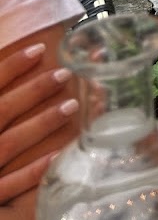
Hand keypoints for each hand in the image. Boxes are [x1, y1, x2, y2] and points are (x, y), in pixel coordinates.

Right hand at [0, 44, 76, 206]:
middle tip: (66, 73)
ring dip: (42, 124)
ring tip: (72, 105)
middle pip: (3, 110)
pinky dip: (32, 171)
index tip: (39, 49)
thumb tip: (9, 66)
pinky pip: (9, 185)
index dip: (12, 66)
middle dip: (35, 91)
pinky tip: (57, 155)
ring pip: (10, 142)